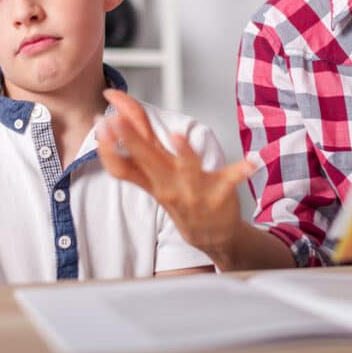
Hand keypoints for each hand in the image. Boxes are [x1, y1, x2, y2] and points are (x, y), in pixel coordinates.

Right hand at [95, 89, 254, 260]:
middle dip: (128, 138)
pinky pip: (230, 179)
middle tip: (113, 120)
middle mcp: (168, 181)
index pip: (124, 157)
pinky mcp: (219, 192)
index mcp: (152, 175)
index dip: (109, 140)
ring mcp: (194, 187)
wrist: (211, 235)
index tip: (99, 117)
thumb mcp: (153, 175)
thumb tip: (111, 119)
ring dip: (182, 152)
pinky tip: (252, 162)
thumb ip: (136, 146)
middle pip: (145, 157)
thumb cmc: (181, 198)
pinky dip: (240, 170)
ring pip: (185, 168)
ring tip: (177, 136)